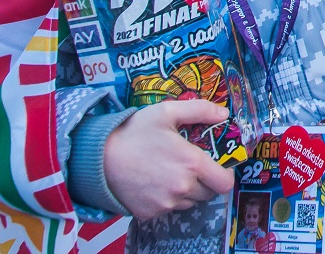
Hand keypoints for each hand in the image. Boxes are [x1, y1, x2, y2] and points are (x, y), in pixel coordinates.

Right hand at [103, 99, 235, 219]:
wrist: (99, 158)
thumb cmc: (134, 132)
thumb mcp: (167, 112)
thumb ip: (199, 110)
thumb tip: (223, 114)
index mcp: (191, 164)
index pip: (225, 182)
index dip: (225, 174)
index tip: (218, 165)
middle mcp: (182, 187)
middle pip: (209, 192)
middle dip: (206, 179)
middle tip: (193, 165)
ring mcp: (166, 203)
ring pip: (190, 201)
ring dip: (188, 189)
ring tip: (172, 171)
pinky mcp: (150, 213)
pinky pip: (170, 208)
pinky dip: (169, 198)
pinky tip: (157, 181)